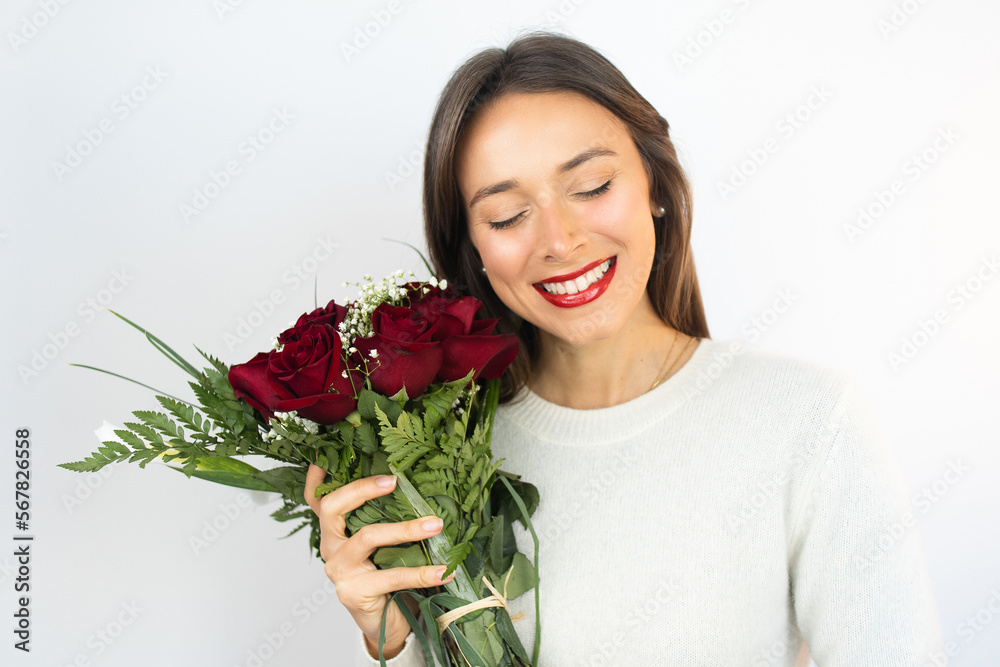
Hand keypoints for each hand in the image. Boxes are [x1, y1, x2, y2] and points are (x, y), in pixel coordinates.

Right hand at [303, 464, 455, 658]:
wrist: (386, 622)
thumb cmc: (386, 573)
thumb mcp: (382, 543)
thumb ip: (384, 517)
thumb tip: (414, 482)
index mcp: (334, 531)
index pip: (317, 500)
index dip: (318, 477)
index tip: (326, 455)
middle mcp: (330, 547)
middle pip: (333, 508)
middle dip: (363, 489)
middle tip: (394, 481)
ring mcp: (339, 571)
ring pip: (367, 537)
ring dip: (405, 528)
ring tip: (436, 525)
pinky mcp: (355, 592)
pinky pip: (391, 576)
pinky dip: (421, 572)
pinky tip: (442, 570)